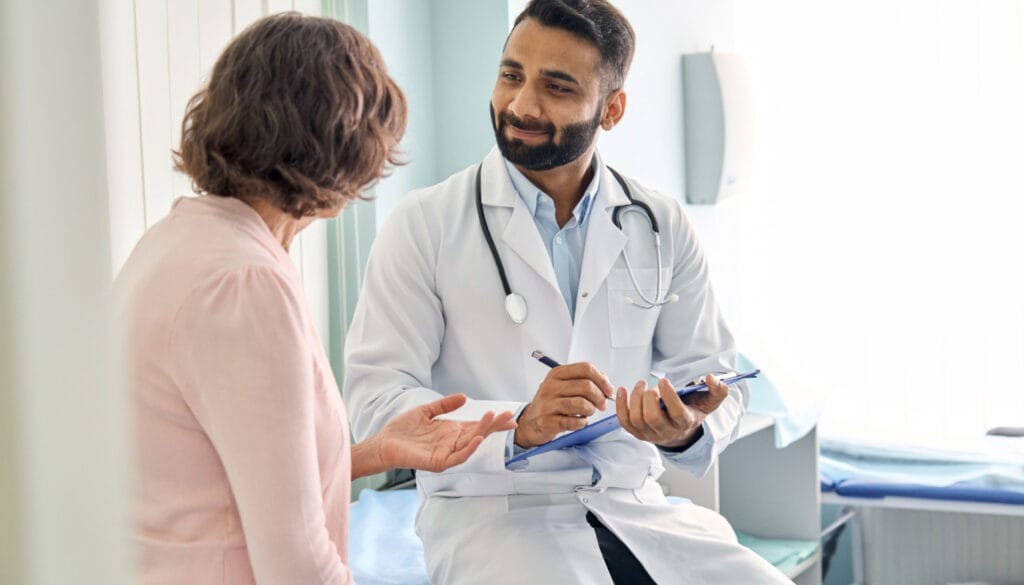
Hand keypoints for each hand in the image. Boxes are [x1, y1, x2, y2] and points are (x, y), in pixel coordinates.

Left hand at [373, 394, 515, 472]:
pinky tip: (477, 438)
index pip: (477, 426)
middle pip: (479, 433)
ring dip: (484, 432)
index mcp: (451, 432)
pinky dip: (469, 448)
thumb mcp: (426, 411)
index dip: (493, 422)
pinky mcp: (439, 462)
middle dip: (494, 425)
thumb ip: (445, 404)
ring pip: (471, 443)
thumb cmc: (403, 430)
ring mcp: (447, 454)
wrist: (384, 443)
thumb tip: (464, 397)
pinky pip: (458, 457)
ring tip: (493, 419)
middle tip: (510, 416)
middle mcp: (452, 443)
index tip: (510, 416)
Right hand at [514, 362, 614, 448]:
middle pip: (586, 386)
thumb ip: (584, 380)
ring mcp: (548, 404)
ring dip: (590, 410)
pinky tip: (580, 421)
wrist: (530, 422)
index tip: (608, 390)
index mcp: (557, 374)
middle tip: (601, 405)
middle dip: (600, 397)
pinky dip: (582, 422)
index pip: (585, 368)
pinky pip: (574, 421)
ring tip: (588, 412)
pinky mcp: (548, 421)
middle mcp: (551, 386)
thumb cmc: (551, 403)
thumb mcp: (563, 385)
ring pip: (581, 403)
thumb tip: (605, 382)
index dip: (602, 379)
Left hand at [615, 374, 728, 448]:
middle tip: (651, 385)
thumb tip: (711, 377)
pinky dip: (620, 406)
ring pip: (637, 419)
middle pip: (653, 418)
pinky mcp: (638, 433)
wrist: (681, 432)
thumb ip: (718, 390)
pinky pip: (625, 422)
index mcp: (685, 423)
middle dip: (649, 397)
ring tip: (641, 384)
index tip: (664, 380)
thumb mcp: (710, 402)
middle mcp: (667, 432)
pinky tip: (622, 390)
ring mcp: (650, 435)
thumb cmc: (693, 412)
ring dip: (635, 398)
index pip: (676, 413)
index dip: (669, 396)